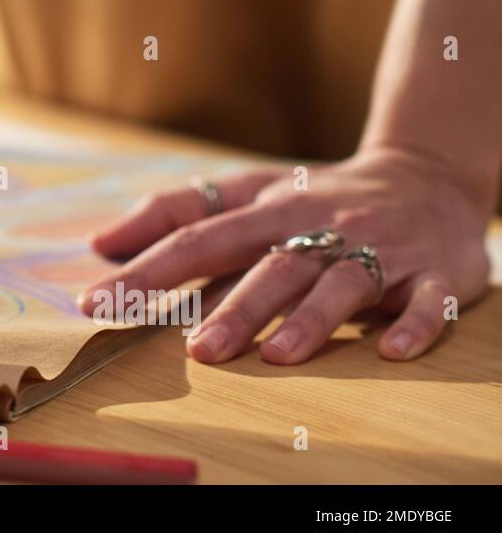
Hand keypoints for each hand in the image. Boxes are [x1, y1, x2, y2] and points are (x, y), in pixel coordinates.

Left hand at [78, 146, 491, 363]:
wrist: (427, 177)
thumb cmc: (315, 196)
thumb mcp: (247, 193)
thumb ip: (174, 212)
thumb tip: (100, 241)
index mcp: (270, 209)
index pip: (199, 238)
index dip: (149, 270)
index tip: (97, 301)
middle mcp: (322, 227)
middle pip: (272, 266)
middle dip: (235, 306)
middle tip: (196, 352)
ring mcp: (381, 251)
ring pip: (342, 285)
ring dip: (310, 320)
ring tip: (274, 356)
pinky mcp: (435, 274)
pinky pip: (428, 302)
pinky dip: (413, 324)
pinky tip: (389, 350)